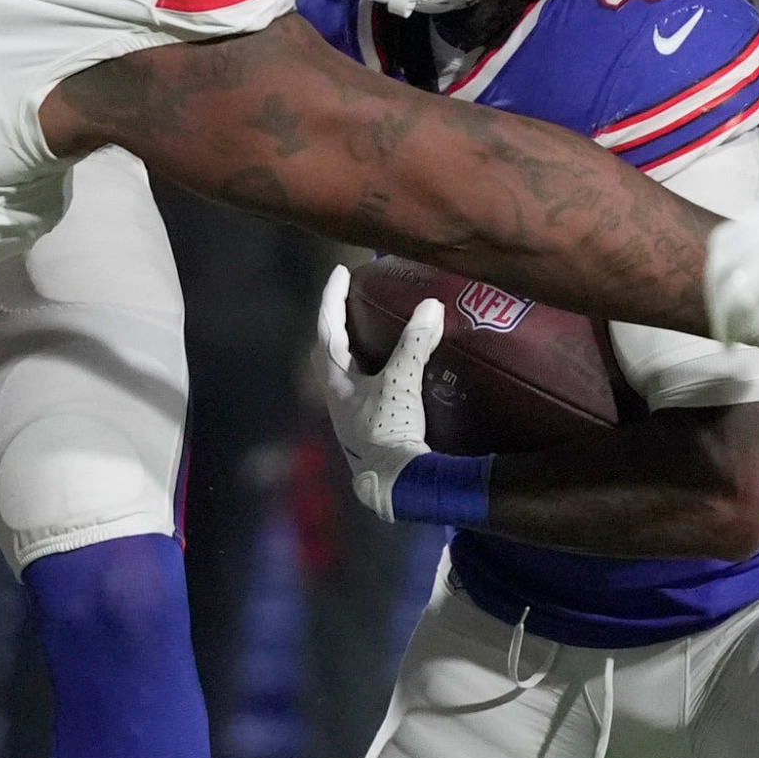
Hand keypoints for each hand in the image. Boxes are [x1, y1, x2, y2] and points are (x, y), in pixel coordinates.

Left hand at [318, 265, 441, 519]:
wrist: (393, 485)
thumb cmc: (388, 433)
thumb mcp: (401, 384)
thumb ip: (414, 344)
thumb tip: (430, 306)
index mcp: (335, 380)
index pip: (328, 328)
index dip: (333, 298)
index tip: (341, 272)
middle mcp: (337, 394)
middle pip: (330, 349)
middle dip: (339, 321)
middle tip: (355, 299)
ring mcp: (351, 412)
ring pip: (346, 369)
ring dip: (357, 346)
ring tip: (375, 328)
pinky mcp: (369, 425)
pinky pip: (366, 385)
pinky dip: (375, 368)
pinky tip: (395, 368)